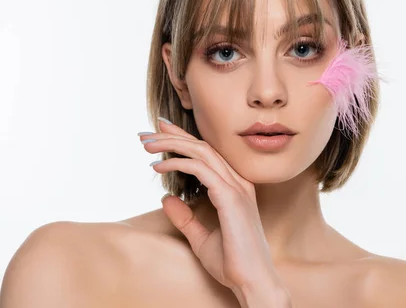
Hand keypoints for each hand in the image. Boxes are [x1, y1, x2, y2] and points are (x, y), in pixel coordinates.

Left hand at [138, 119, 289, 303]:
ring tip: (146, 144)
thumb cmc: (232, 262)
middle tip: (147, 132)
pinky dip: (177, 163)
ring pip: (201, 153)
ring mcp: (237, 188)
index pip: (208, 155)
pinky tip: (158, 166)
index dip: (184, 140)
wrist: (251, 281)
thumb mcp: (201, 237)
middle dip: (174, 136)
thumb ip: (186, 217)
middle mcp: (238, 182)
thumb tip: (167, 198)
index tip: (161, 132)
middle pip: (203, 147)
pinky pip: (201, 169)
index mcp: (236, 188)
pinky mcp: (230, 197)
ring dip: (171, 145)